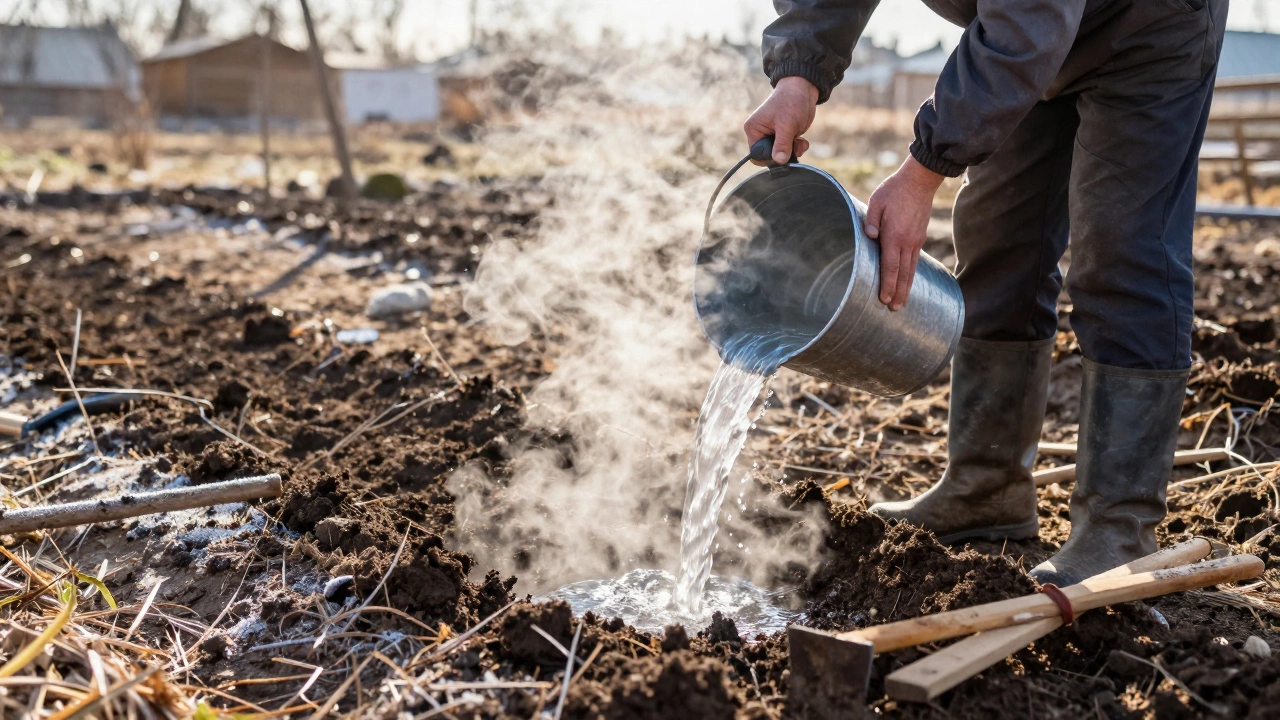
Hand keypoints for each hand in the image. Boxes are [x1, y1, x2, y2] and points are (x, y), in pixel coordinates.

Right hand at [743, 77, 818, 164]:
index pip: (756, 154)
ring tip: (800, 141)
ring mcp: (772, 136)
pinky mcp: (783, 136)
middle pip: (769, 156)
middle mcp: (760, 134)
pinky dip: (797, 147)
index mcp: (753, 130)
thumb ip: (782, 144)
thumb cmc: (791, 101)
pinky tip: (802, 140)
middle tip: (794, 145)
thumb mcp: (786, 125)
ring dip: (793, 151)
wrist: (804, 89)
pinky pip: (788, 150)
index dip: (770, 158)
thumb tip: (779, 161)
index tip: (783, 153)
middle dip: (784, 154)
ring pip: (780, 155)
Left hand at [864, 157, 944, 310]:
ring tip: (902, 303)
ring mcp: (916, 241)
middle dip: (898, 293)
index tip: (884, 299)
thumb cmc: (894, 190)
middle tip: (894, 310)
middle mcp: (908, 242)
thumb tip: (868, 236)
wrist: (919, 181)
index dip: (887, 284)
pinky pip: (915, 262)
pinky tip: (907, 282)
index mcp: (895, 235)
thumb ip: (871, 220)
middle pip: (903, 274)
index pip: (890, 266)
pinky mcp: (920, 238)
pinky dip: (911, 275)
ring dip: (906, 287)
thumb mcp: (876, 201)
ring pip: (911, 270)